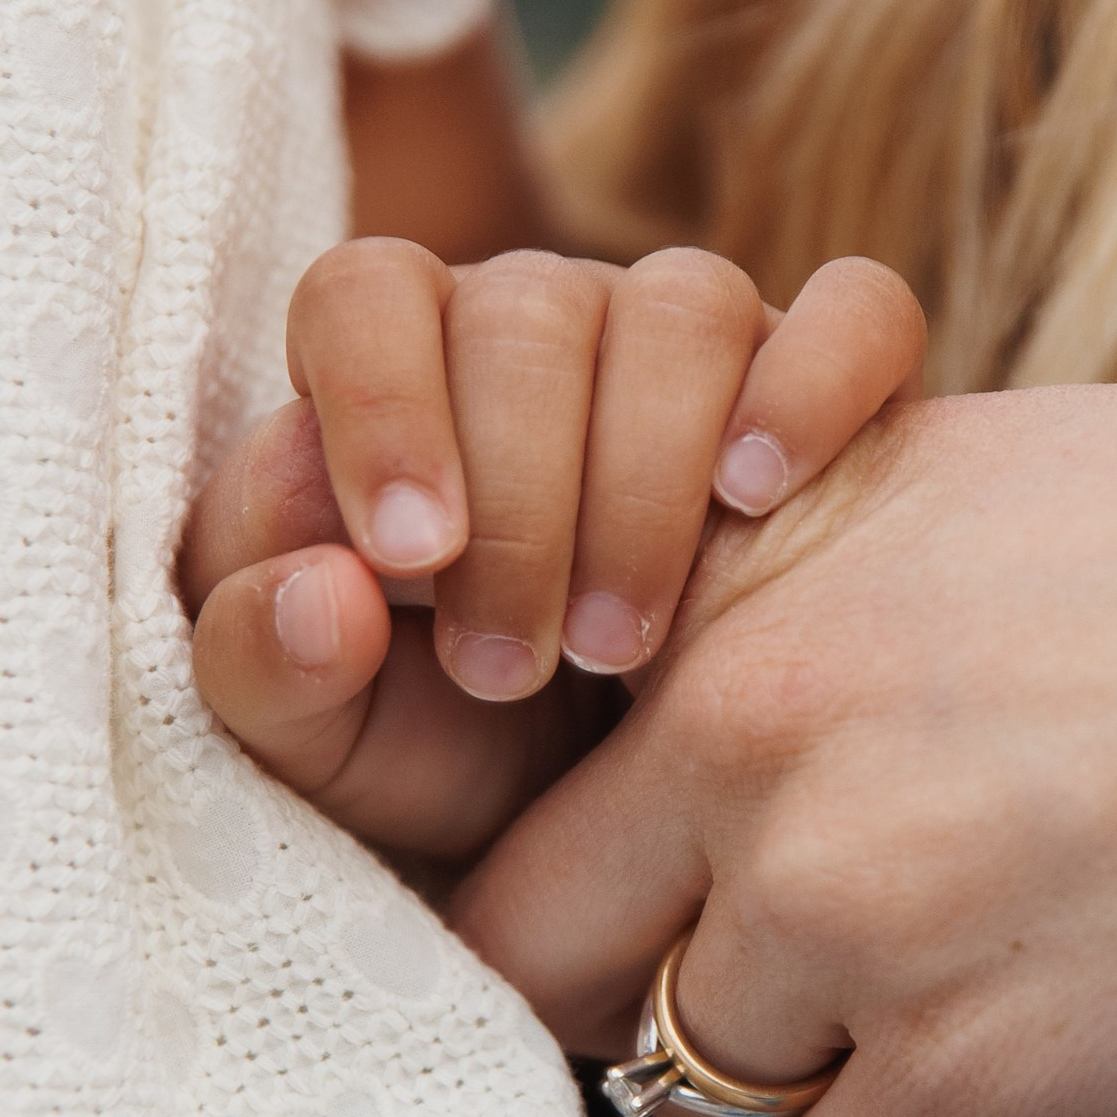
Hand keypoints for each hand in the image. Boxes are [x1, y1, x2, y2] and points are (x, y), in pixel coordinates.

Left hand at [181, 244, 922, 863]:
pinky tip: (765, 498)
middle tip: (505, 672)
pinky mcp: (828, 382)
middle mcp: (543, 326)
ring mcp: (691, 345)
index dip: (382, 404)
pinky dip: (814, 383)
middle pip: (529, 308)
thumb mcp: (329, 745)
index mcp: (395, 369)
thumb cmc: (442, 751)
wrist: (622, 823)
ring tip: (628, 650)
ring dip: (648, 476)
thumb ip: (263, 668)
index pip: (367, 293)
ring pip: (684, 304)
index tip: (406, 559)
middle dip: (519, 498)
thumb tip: (323, 592)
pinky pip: (853, 314)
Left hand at [450, 383, 1116, 1116]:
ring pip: (704, 1103)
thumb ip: (792, 579)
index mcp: (742, 612)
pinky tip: (1011, 1099)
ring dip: (809, 1087)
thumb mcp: (979, 479)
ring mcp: (858, 930)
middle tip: (790, 987)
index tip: (671, 903)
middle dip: (657, 994)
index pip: (529, 818)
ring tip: (968, 1008)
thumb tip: (683, 660)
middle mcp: (758, 766)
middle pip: (561, 973)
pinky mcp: (977, 1083)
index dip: (598, 882)